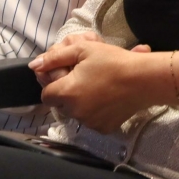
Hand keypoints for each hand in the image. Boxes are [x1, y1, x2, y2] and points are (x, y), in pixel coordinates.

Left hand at [29, 41, 160, 132]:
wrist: (144, 79)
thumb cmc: (113, 61)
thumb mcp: (82, 50)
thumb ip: (55, 58)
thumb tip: (34, 65)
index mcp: (66, 92)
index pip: (46, 93)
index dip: (54, 82)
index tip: (67, 73)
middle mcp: (74, 112)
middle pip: (61, 103)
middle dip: (68, 91)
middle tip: (85, 76)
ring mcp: (89, 122)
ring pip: (76, 112)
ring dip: (81, 101)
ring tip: (98, 85)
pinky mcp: (104, 128)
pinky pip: (91, 120)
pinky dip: (95, 111)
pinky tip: (107, 98)